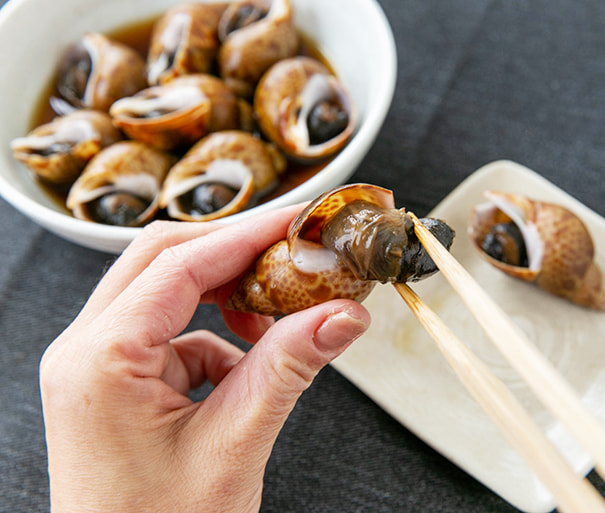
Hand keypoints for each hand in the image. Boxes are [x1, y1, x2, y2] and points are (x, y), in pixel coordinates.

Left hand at [39, 205, 370, 512]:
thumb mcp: (233, 447)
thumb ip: (288, 368)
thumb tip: (341, 314)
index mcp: (99, 361)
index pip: (180, 265)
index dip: (249, 235)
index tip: (301, 222)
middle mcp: (85, 352)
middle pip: (163, 260)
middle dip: (234, 254)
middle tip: (294, 256)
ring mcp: (95, 365)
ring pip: (166, 292)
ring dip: (225, 298)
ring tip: (274, 322)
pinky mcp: (115, 381)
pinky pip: (170, 333)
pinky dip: (214, 338)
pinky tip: (243, 371)